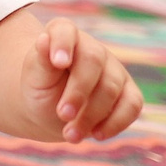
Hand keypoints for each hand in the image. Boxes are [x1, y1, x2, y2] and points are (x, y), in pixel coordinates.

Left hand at [21, 17, 142, 143]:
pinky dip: (115, 123)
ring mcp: (114, 70)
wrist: (50, 111)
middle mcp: (93, 48)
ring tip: (70, 135)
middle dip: (78, 91)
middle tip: (63, 115)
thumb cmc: (40, 89)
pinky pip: (132, 105)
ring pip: (111, 88)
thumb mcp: (33, 77)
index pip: (65, 30)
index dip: (63, 43)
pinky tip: (96, 135)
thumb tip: (43, 39)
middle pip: (93, 61)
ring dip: (91, 115)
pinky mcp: (129, 93)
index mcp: (64, 36)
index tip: (58, 63)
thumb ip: (39, 60)